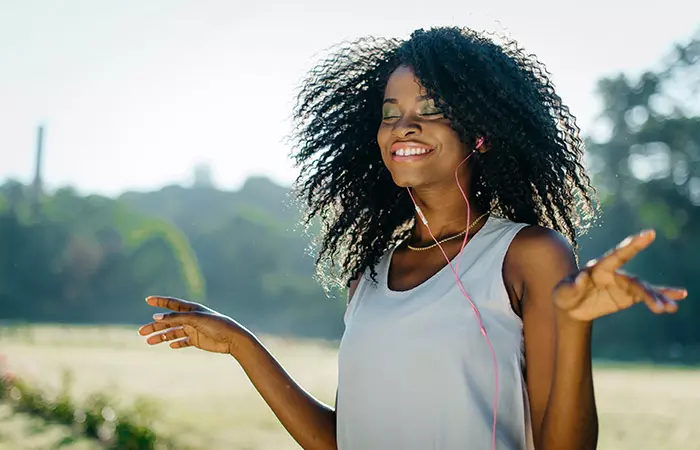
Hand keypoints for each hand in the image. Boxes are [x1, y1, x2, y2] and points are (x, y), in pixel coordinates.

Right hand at [138, 296, 246, 354]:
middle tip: (141, 332)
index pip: (172, 304)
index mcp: (191, 309)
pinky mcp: (197, 340)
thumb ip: (176, 318)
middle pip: (168, 322)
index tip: (147, 300)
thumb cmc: (216, 324)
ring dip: (161, 337)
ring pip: (173, 333)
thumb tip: (156, 317)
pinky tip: (170, 345)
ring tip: (148, 341)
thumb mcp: (194, 319)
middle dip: (155, 326)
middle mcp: (190, 318)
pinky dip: (176, 343)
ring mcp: (193, 330)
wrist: (232, 338)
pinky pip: (184, 341)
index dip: (160, 301)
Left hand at [553, 230, 688, 321]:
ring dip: (657, 298)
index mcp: (598, 268)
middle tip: (659, 307)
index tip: (649, 234)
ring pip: (644, 289)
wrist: (570, 306)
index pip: (617, 255)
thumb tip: (582, 277)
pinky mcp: (628, 295)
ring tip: (671, 309)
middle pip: (634, 281)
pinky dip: (663, 296)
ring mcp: (623, 284)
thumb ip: (571, 285)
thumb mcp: (562, 292)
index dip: (633, 245)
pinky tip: (678, 299)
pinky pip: (647, 296)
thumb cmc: (564, 294)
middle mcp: (614, 273)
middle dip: (647, 293)